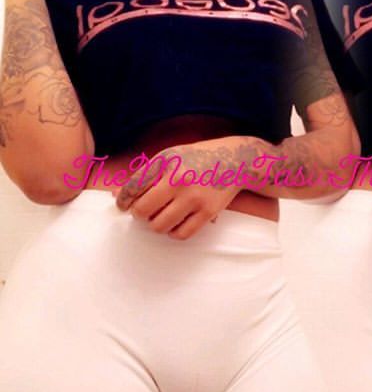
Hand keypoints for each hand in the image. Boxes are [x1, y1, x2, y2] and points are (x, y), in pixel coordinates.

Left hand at [114, 142, 241, 240]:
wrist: (234, 160)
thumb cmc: (197, 158)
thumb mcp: (169, 157)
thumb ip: (144, 175)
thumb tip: (116, 194)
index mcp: (166, 162)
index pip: (132, 188)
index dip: (122, 201)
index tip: (124, 205)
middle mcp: (179, 180)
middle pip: (142, 210)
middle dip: (139, 214)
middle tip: (144, 211)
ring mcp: (194, 197)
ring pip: (159, 226)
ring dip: (155, 224)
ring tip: (161, 216)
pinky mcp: (208, 212)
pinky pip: (181, 234)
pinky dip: (173, 232)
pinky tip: (175, 223)